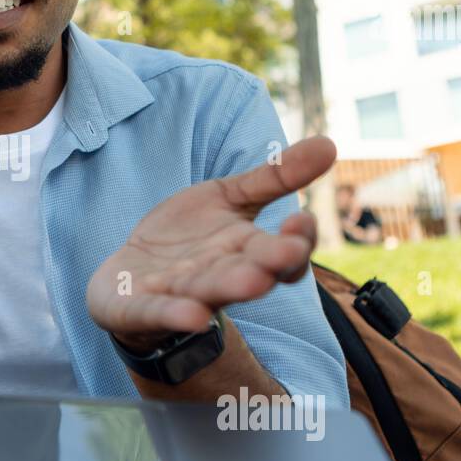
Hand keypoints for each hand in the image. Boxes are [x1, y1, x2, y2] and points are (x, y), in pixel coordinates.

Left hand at [87, 136, 335, 352]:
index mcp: (246, 251)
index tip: (301, 222)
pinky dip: (176, 315)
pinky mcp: (141, 308)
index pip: (284, 252)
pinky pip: (160, 313)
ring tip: (252, 281)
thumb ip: (274, 177)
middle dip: (269, 264)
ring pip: (210, 292)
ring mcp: (181, 295)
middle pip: (251, 273)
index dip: (296, 241)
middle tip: (287, 253)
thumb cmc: (188, 236)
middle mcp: (220, 277)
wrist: (129, 276)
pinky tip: (192, 316)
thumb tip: (330, 144)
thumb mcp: (228, 197)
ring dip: (230, 287)